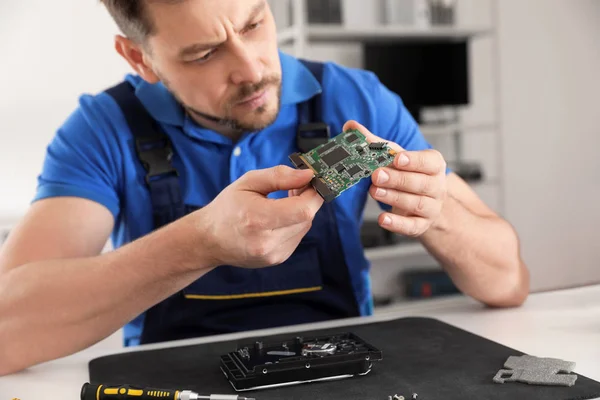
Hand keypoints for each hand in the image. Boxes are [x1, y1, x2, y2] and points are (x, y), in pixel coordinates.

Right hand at [198, 165, 323, 267]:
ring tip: (283, 202)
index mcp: (258, 219)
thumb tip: (308, 174)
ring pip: (305, 227)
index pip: (303, 209)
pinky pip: (297, 236)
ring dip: (300, 211)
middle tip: (296, 186)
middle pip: (306, 218)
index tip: (312, 180)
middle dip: (307, 199)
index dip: (313, 193)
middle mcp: (268, 242)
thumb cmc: (226, 208)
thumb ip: (279, 176)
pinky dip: (294, 224)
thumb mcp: (248, 182)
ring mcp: (274, 254)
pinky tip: (278, 218)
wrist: (209, 240)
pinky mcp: (278, 259)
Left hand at [343, 121, 447, 236]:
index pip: (428, 162)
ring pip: (415, 203)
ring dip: (393, 197)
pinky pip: (412, 226)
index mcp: (433, 165)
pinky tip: (382, 219)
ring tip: (374, 191)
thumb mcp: (393, 156)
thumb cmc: (408, 174)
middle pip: (420, 183)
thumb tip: (351, 126)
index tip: (397, 158)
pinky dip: (397, 224)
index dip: (414, 160)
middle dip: (397, 179)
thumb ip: (373, 142)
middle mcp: (436, 186)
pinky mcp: (422, 225)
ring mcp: (431, 207)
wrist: (421, 200)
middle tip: (377, 175)